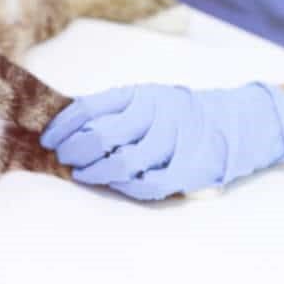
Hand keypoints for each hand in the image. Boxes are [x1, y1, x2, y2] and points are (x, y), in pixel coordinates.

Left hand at [40, 83, 283, 199]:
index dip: (62, 126)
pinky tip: (113, 184)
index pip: (89, 108)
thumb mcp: (148, 98)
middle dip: (73, 151)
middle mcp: (155, 115)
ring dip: (94, 172)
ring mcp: (171, 143)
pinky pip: (146, 186)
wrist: (235, 121)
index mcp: (141, 94)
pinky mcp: (186, 170)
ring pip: (120, 164)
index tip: (48, 138)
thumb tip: (68, 126)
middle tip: (64, 158)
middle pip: (100, 136)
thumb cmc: (180, 112)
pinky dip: (124, 188)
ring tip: (83, 173)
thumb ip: (115, 109)